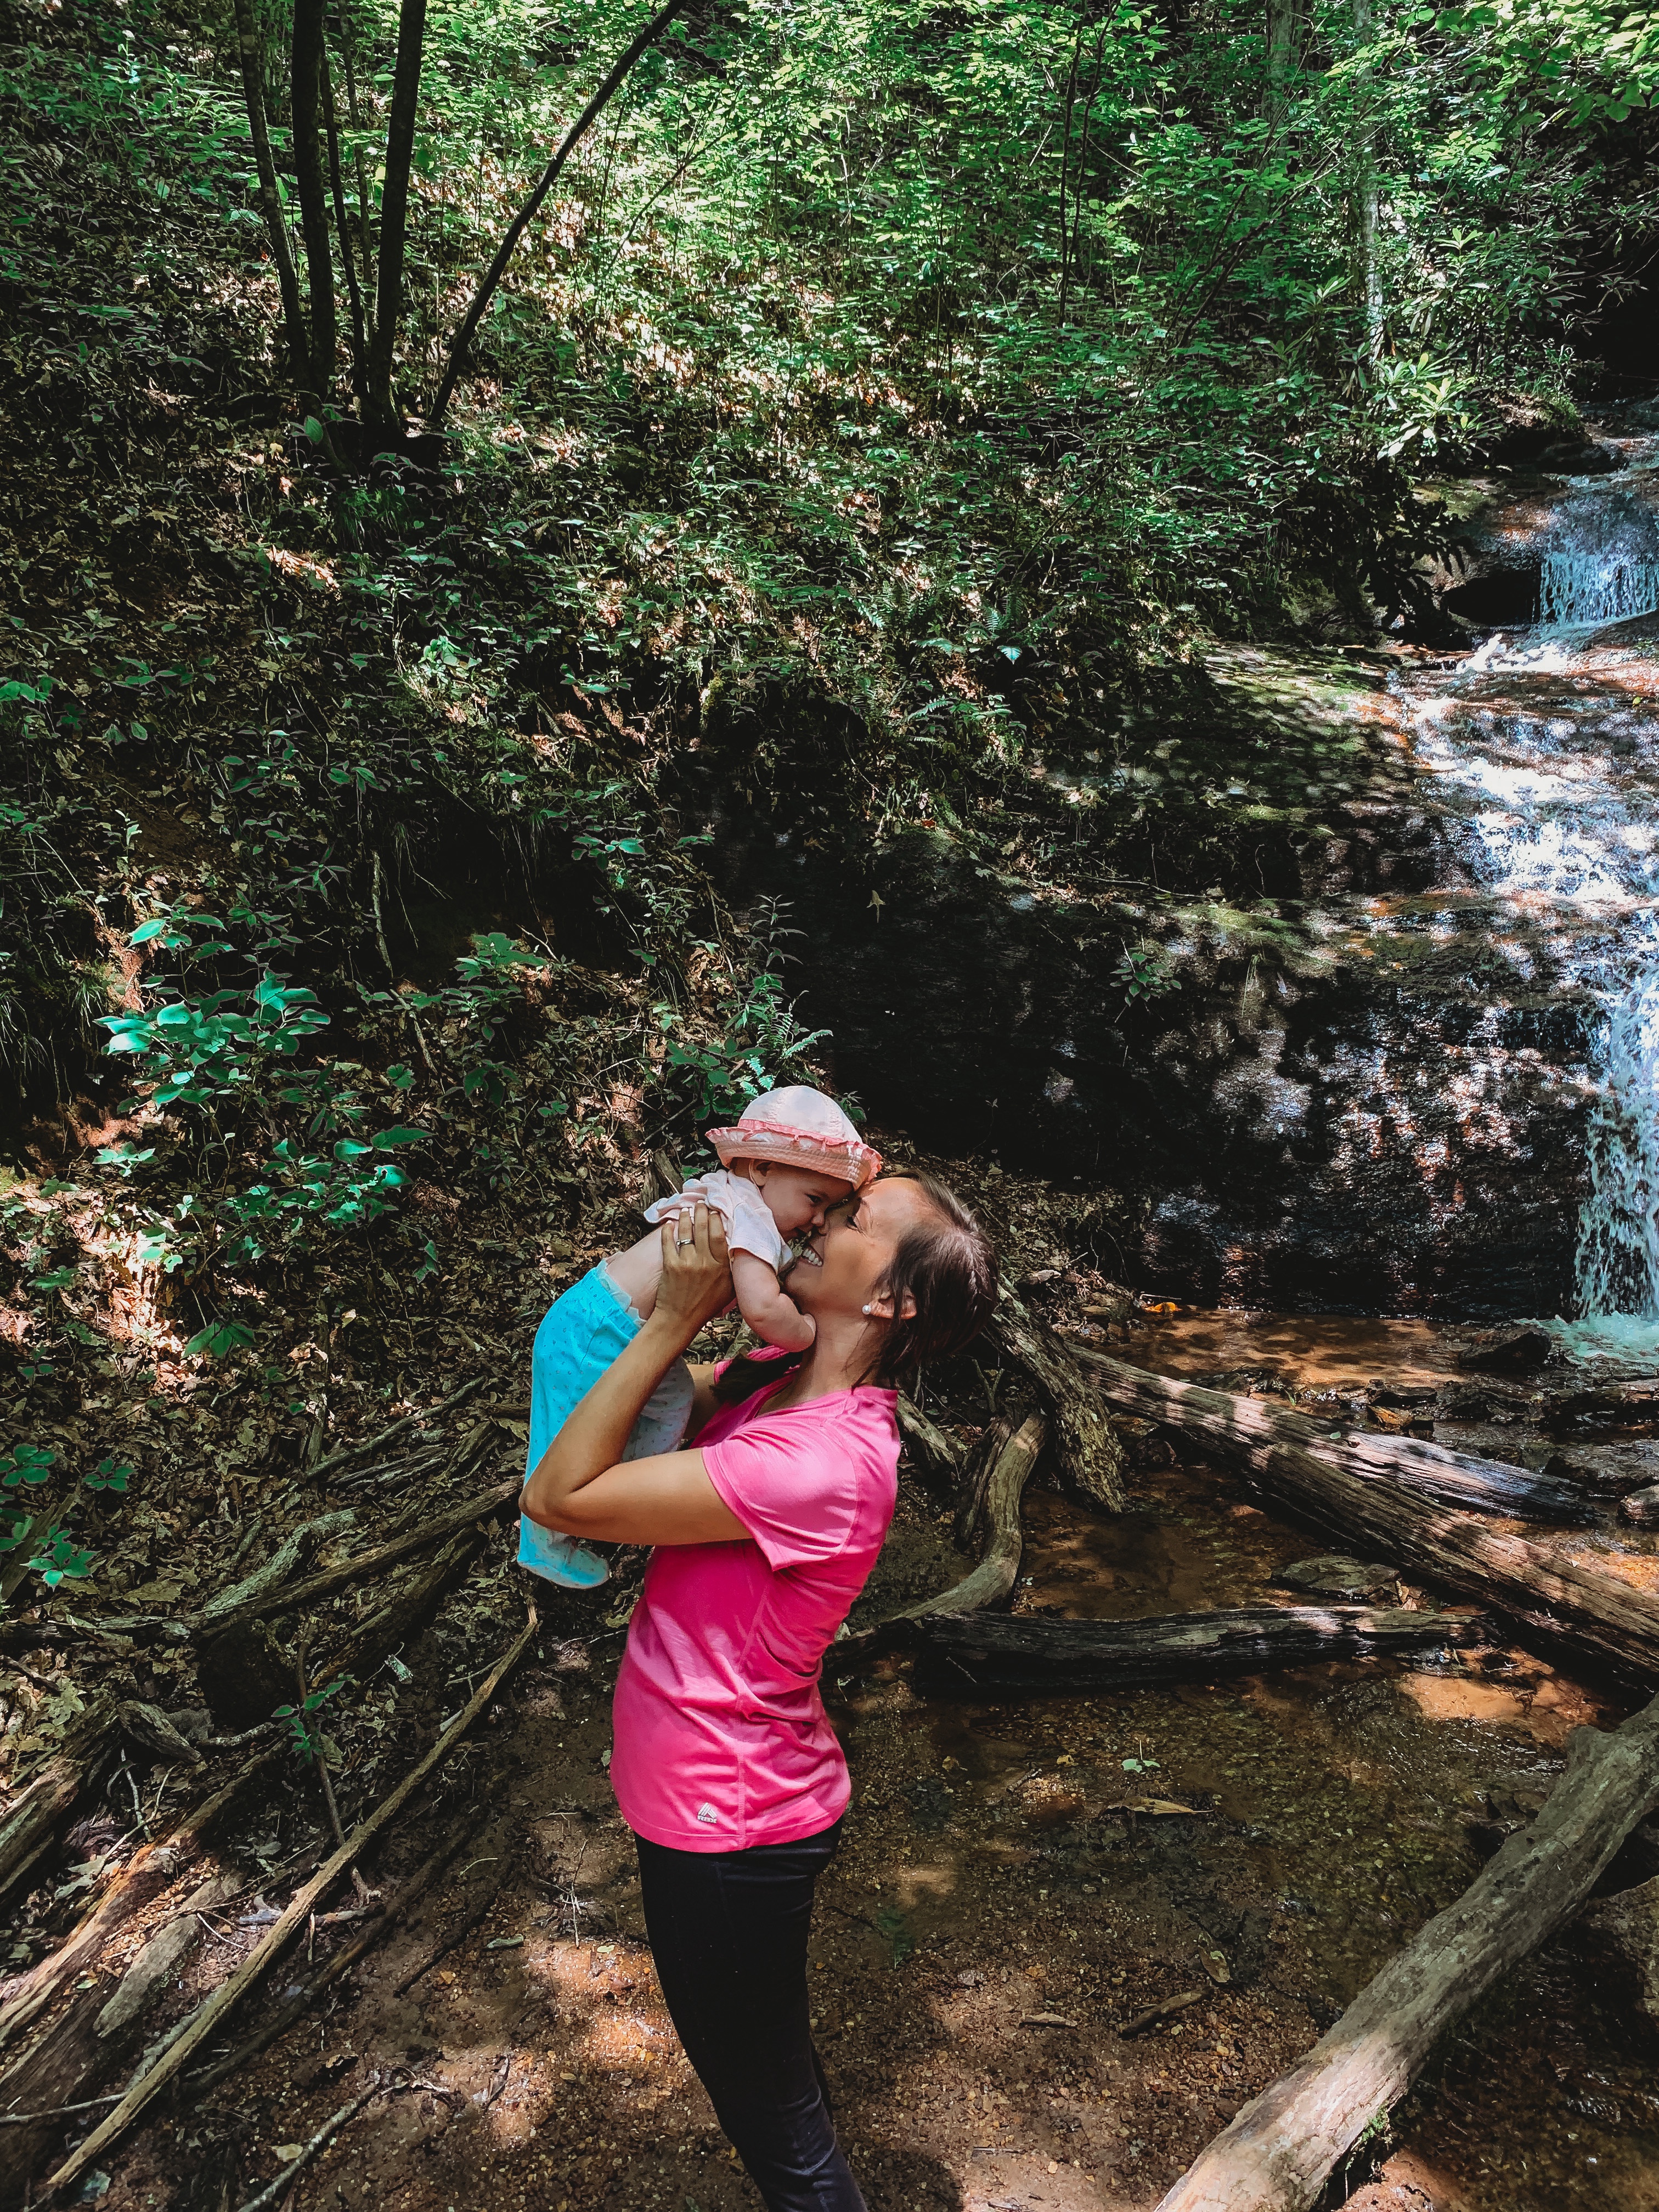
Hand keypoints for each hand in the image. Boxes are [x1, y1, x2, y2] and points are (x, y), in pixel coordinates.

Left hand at [654, 1202, 732, 1339]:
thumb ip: (733, 1269)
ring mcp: (686, 1263)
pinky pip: (668, 1242)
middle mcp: (705, 1262)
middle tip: (701, 1204)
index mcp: (721, 1267)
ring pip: (686, 1232)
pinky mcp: (670, 1266)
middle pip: (703, 1228)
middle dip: (701, 1212)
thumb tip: (736, 1249)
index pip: (720, 1235)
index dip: (717, 1220)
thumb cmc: (706, 1306)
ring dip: (686, 1217)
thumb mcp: (729, 1289)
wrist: (680, 1319)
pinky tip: (669, 1224)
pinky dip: (668, 1231)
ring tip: (686, 1210)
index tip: (715, 1212)